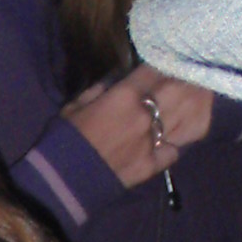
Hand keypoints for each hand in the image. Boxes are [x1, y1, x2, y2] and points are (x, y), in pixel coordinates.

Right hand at [63, 64, 213, 187]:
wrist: (62, 180)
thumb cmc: (64, 137)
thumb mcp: (77, 104)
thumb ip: (101, 88)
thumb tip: (116, 79)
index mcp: (126, 94)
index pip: (154, 68)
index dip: (160, 63)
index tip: (164, 60)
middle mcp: (145, 115)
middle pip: (172, 91)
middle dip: (176, 84)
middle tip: (178, 81)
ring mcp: (151, 141)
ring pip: (177, 120)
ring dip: (177, 114)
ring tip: (176, 110)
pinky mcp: (151, 165)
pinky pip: (172, 151)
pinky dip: (170, 148)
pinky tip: (164, 146)